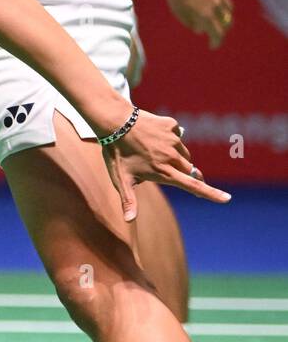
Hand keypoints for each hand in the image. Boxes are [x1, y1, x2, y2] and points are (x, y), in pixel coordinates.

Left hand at [101, 106, 230, 220]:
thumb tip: (129, 221)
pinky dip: (169, 138)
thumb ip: (128, 201)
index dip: (211, 193)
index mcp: (164, 172)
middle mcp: (173, 157)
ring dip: (176, 157)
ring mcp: (174, 140)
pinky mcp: (172, 126)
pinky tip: (152, 136)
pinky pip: (177, 135)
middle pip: (191, 171)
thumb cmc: (116, 152)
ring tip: (152, 152)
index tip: (227, 198)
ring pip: (183, 153)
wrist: (113, 120)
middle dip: (187, 175)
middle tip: (169, 172)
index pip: (193, 186)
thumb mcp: (121, 178)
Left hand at [161, 0, 231, 47]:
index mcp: (206, 14)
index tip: (212, 46)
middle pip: (227, 22)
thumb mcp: (177, 9)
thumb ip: (189, 22)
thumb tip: (199, 30)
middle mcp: (217, 4)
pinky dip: (217, 0)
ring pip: (228, 8)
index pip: (217, 33)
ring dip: (223, 16)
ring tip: (216, 18)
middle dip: (222, 30)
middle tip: (215, 33)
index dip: (216, 42)